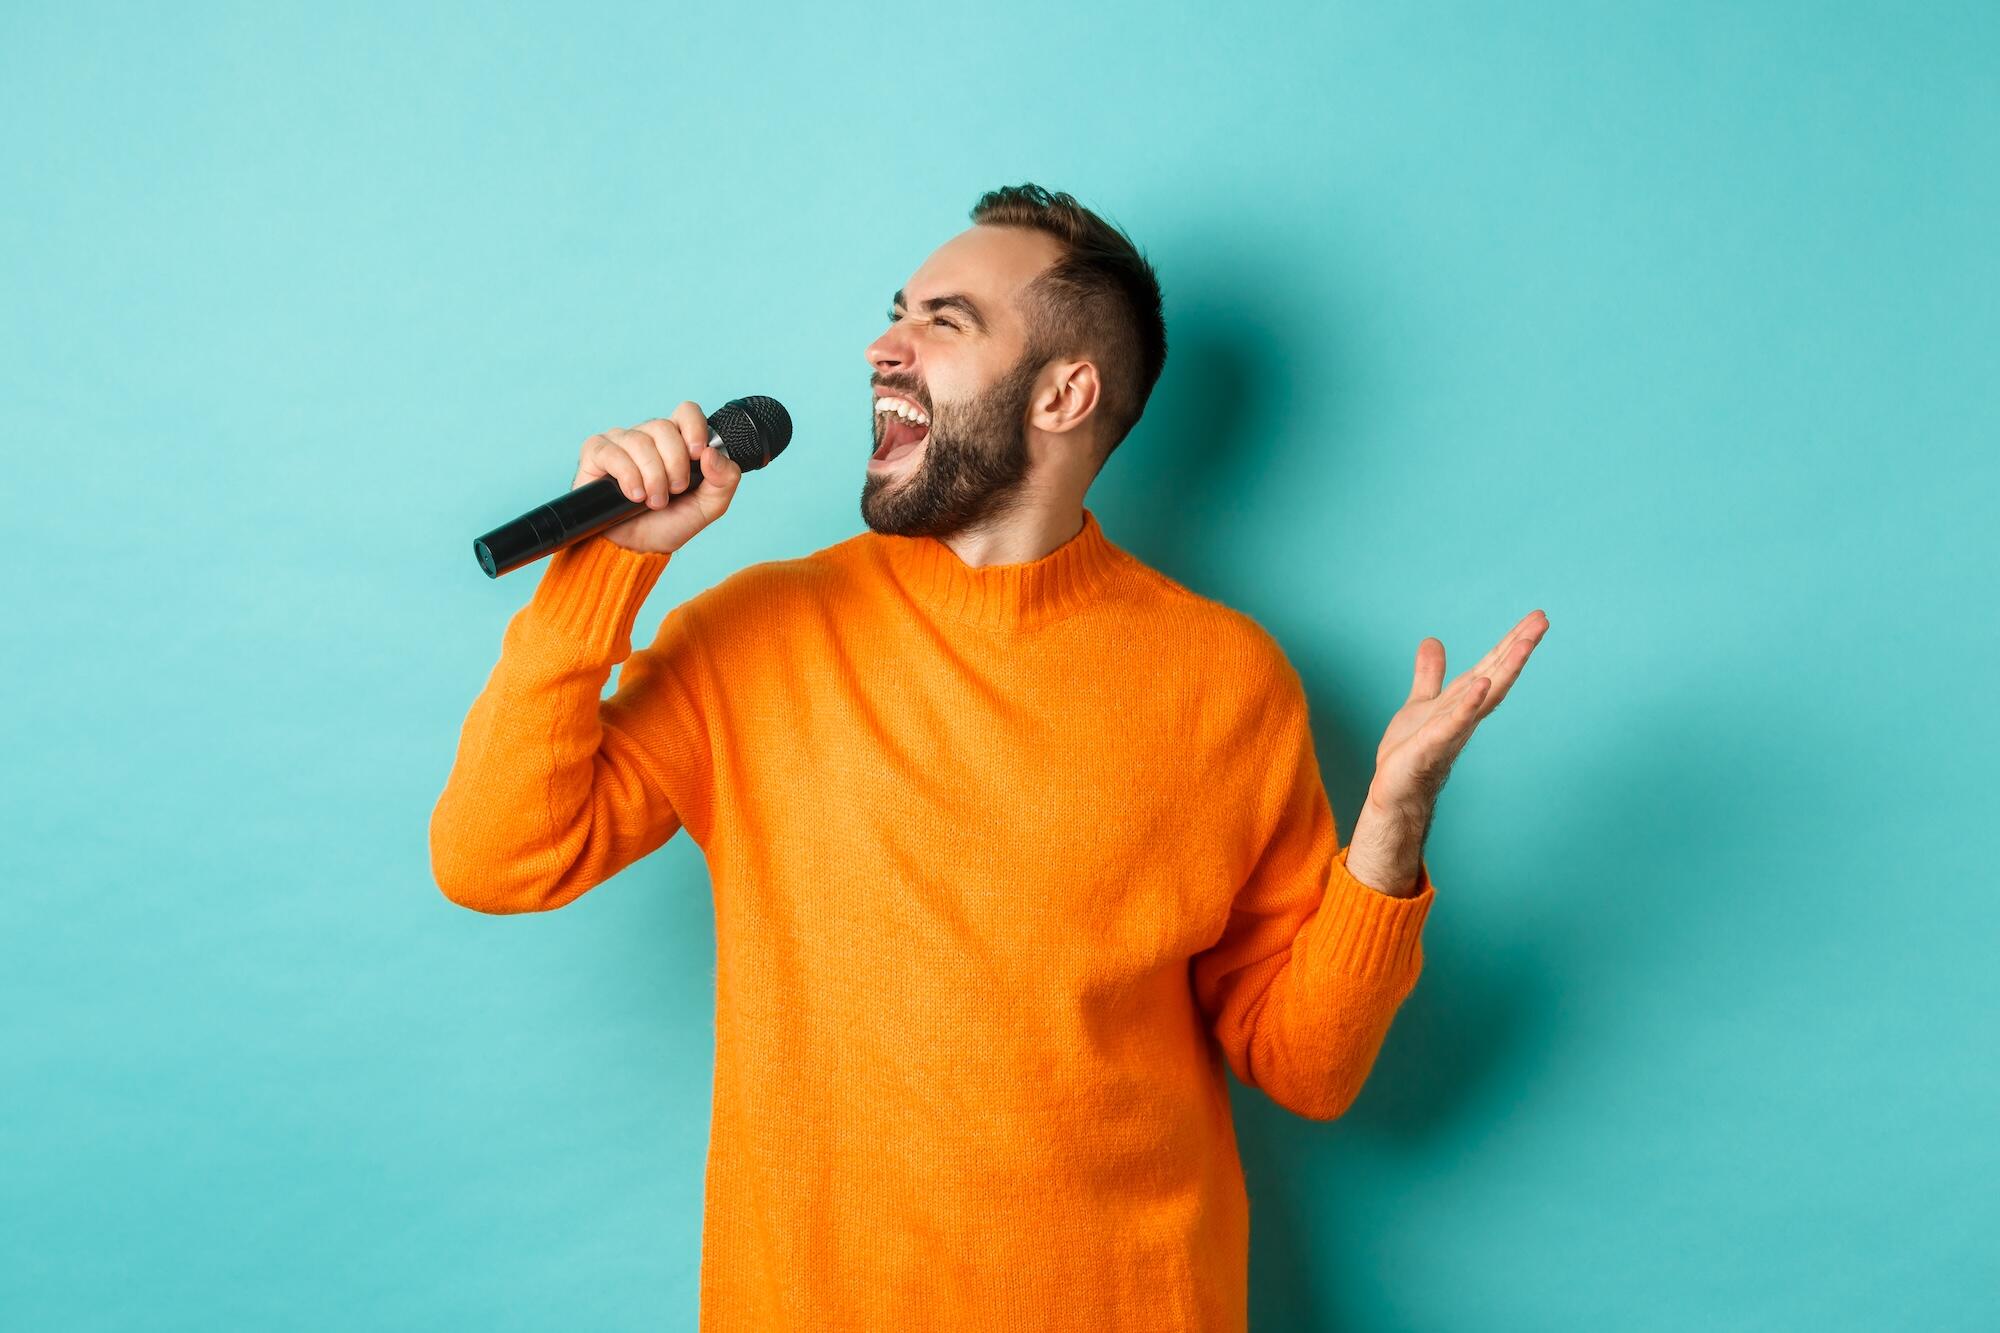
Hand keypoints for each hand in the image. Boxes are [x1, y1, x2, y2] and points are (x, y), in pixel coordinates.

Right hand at [572, 401, 743, 555]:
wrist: (638, 548)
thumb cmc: (669, 523)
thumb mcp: (708, 507)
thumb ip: (724, 480)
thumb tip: (712, 453)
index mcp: (677, 441)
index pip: (686, 412)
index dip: (694, 427)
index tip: (697, 454)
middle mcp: (648, 436)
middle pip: (663, 427)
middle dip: (674, 464)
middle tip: (674, 491)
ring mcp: (621, 442)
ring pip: (639, 441)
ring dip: (652, 476)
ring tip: (654, 501)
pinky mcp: (597, 453)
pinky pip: (612, 452)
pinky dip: (628, 476)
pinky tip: (633, 495)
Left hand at [1344, 609, 1548, 894]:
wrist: (1396, 791)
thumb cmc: (1411, 750)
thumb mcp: (1421, 702)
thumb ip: (1430, 674)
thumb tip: (1432, 641)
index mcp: (1464, 700)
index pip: (1492, 666)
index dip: (1512, 641)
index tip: (1536, 617)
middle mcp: (1465, 713)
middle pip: (1497, 675)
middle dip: (1519, 647)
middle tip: (1543, 620)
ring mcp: (1452, 729)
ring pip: (1484, 696)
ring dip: (1504, 670)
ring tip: (1523, 643)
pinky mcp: (1432, 745)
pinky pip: (1454, 722)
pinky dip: (1468, 704)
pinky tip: (1481, 684)